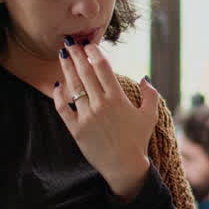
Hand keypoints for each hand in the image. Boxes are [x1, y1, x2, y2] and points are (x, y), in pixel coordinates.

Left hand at [53, 40, 158, 200]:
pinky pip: (63, 108)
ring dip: (67, 68)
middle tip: (70, 43)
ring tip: (62, 56)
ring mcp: (87, 117)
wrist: (124, 166)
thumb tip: (145, 78)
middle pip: (85, 72)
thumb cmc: (138, 140)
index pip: (102, 67)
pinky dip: (59, 96)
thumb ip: (150, 94)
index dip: (93, 53)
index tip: (88, 45)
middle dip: (76, 55)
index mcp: (118, 98)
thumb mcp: (150, 116)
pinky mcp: (76, 129)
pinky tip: (57, 85)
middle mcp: (101, 104)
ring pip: (73, 86)